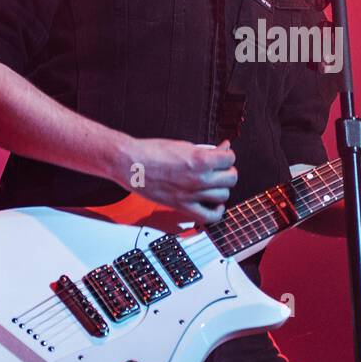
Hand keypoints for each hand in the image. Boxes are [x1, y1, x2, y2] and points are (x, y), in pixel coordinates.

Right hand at [116, 136, 237, 225]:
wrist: (130, 163)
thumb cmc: (151, 152)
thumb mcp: (184, 145)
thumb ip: (206, 150)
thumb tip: (222, 148)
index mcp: (200, 160)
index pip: (230, 158)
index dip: (227, 155)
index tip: (223, 156)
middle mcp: (198, 179)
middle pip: (231, 178)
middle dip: (227, 171)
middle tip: (219, 169)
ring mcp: (191, 195)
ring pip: (223, 196)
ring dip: (221, 189)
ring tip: (214, 183)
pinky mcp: (182, 207)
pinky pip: (209, 216)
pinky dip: (217, 212)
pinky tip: (214, 203)